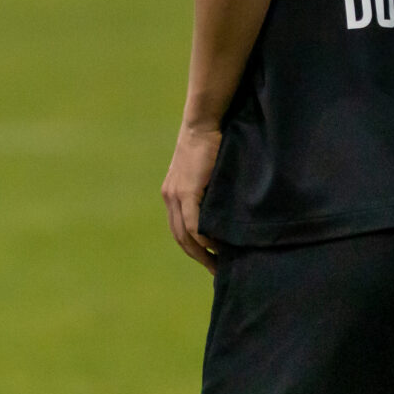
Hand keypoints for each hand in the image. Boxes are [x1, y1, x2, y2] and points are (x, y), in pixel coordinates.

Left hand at [161, 123, 223, 272]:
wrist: (203, 122)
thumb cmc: (211, 141)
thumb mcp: (206, 170)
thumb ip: (208, 188)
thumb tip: (224, 209)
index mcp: (172, 193)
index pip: (180, 229)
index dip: (193, 247)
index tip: (210, 259)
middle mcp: (170, 197)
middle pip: (181, 238)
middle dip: (198, 257)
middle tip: (216, 271)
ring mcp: (176, 196)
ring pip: (186, 236)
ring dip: (201, 253)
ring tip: (219, 265)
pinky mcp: (186, 192)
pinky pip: (194, 225)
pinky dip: (205, 239)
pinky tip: (220, 247)